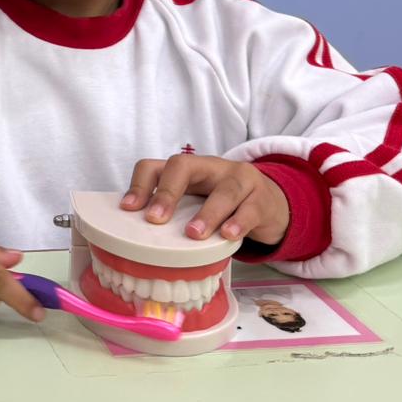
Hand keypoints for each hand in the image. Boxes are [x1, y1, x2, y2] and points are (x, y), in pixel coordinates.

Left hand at [121, 156, 289, 244]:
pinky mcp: (262, 199)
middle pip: (184, 166)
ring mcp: (240, 180)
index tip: (128, 209)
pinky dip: (238, 222)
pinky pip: (250, 210)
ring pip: (224, 190)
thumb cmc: (223, 205)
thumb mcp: (196, 201)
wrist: (273, 205)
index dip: (139, 185)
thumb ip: (174, 210)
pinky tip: (227, 235)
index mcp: (188, 169)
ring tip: (193, 233)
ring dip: (207, 213)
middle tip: (155, 219)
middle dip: (167, 192)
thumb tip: (139, 236)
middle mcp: (211, 167)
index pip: (156, 166)